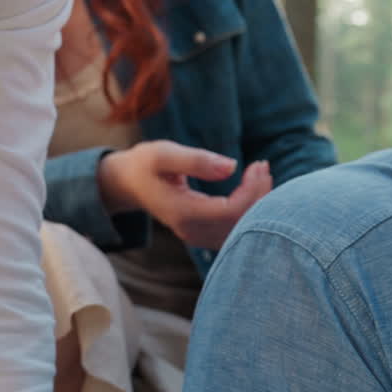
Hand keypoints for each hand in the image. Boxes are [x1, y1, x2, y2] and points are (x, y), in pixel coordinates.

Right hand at [98, 140, 271, 250]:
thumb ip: (196, 160)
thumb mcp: (164, 154)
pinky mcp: (205, 235)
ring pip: (243, 230)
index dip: (252, 190)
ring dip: (259, 203)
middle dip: (260, 195)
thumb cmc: (146, 164)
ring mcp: (199, 237)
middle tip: (263, 166)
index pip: (232, 211)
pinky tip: (253, 187)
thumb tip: (231, 167)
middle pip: (242, 224)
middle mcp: (192, 231)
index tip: (257, 164)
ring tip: (260, 172)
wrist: (129, 183)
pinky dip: (251, 209)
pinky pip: (236, 229)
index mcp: (183, 213)